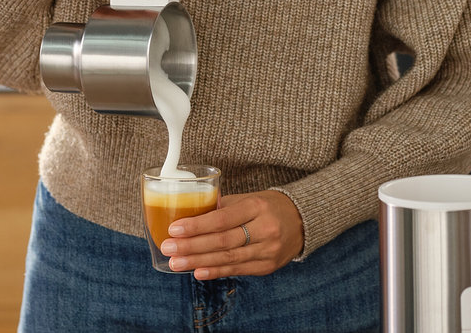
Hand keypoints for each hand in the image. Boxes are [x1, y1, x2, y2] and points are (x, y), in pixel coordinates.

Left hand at [160, 190, 303, 278]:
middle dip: (192, 246)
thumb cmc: (268, 206)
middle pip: (223, 241)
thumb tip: (192, 215)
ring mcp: (268, 250)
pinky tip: (198, 272)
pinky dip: (216, 271)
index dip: (197, 225)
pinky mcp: (268, 266)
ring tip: (177, 262)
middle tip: (169, 247)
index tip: (174, 228)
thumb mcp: (249, 199)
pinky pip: (237, 269)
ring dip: (198, 262)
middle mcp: (265, 229)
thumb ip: (223, 207)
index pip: (223, 219)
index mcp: (257, 206)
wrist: (301, 221)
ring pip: (228, 258)